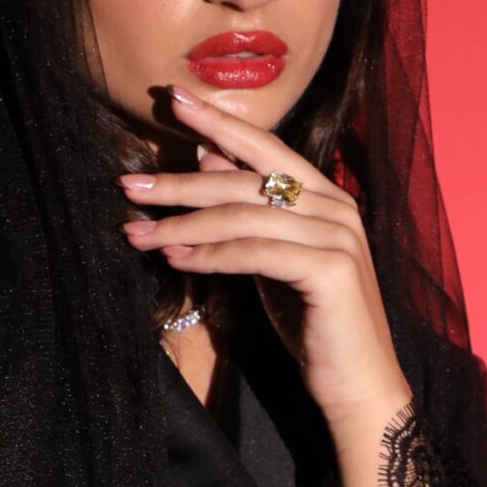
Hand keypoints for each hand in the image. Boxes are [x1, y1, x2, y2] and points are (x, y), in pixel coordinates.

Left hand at [118, 88, 411, 442]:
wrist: (358, 386)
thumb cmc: (314, 325)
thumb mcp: (272, 259)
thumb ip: (247, 211)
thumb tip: (205, 159)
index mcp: (327, 197)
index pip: (266, 147)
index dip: (219, 122)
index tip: (171, 100)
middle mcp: (337, 207)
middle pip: (246, 179)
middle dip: (180, 182)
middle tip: (128, 184)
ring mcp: (338, 236)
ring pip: (244, 215)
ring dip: (182, 224)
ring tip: (136, 233)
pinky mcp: (331, 270)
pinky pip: (255, 252)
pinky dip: (210, 255)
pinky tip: (174, 259)